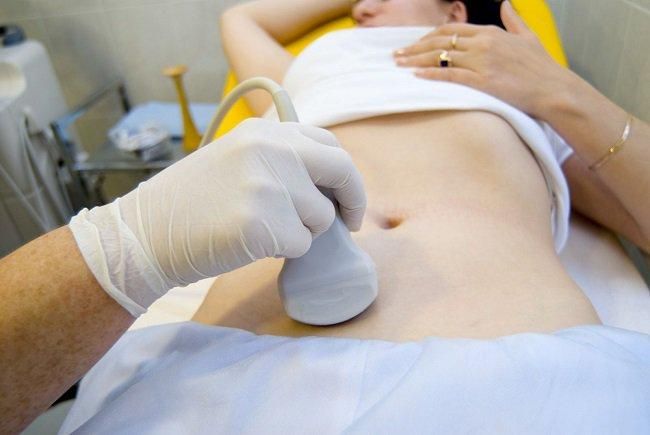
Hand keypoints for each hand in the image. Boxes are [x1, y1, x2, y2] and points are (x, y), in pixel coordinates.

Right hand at [69, 118, 365, 314]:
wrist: (144, 234)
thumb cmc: (190, 204)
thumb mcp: (235, 160)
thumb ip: (279, 160)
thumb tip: (329, 183)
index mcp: (264, 131)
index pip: (329, 145)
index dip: (345, 174)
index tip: (346, 197)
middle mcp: (270, 149)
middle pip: (341, 172)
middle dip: (352, 200)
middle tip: (350, 223)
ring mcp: (267, 184)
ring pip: (320, 217)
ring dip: (301, 231)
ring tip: (259, 230)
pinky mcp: (263, 223)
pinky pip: (301, 245)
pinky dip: (284, 252)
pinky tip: (249, 244)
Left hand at [393, 1, 569, 117]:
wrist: (554, 89)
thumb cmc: (542, 67)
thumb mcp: (529, 36)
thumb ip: (514, 20)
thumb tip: (506, 4)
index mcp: (490, 32)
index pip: (451, 30)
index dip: (428, 37)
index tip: (414, 44)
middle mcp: (484, 43)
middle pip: (440, 42)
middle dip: (415, 47)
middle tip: (397, 55)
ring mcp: (482, 61)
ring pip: (441, 57)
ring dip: (416, 60)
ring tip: (399, 64)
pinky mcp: (483, 80)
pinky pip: (450, 74)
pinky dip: (431, 74)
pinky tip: (416, 75)